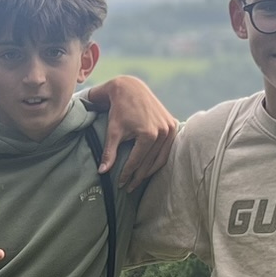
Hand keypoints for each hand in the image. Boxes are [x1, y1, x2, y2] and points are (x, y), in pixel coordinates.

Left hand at [87, 75, 177, 190]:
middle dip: (138, 177)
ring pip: (161, 158)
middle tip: (129, 188)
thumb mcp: (113, 132)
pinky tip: (149, 167)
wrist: (130, 88)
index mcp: (148, 135)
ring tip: (138, 180)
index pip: (136, 162)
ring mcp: (170, 128)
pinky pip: (167, 148)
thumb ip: (109, 153)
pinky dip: (159, 159)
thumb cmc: (119, 110)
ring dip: (150, 171)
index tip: (120, 184)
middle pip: (149, 162)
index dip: (127, 175)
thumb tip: (102, 172)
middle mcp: (162, 132)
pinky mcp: (173, 125)